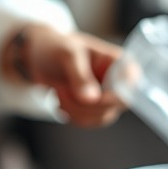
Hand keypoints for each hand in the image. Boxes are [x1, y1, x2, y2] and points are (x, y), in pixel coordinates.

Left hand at [3, 24, 124, 126]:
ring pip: (100, 118)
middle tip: (62, 90)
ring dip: (74, 111)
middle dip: (83, 104)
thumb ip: (79, 75)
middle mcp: (118, 81)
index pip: (129, 89)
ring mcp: (107, 97)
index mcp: (119, 63)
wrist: (38, 55)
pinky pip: (88, 122)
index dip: (109, 99)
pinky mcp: (94, 108)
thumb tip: (91, 99)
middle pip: (113, 108)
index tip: (86, 98)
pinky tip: (61, 100)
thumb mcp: (67, 54)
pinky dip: (71, 115)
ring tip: (60, 92)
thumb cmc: (56, 46)